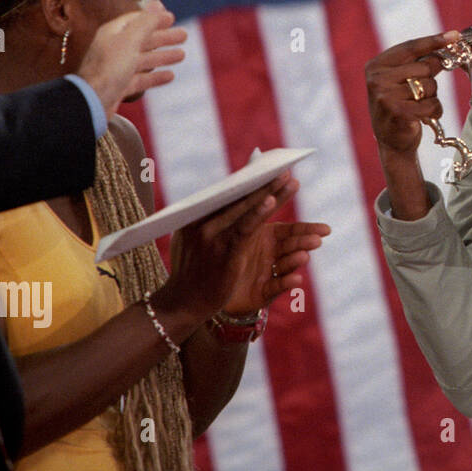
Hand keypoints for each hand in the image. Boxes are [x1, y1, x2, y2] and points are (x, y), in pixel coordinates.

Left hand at [78, 6, 186, 117]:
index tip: (172, 17)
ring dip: (163, 56)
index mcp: (114, 34)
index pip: (137, 21)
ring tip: (181, 55)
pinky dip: (157, 76)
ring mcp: (118, 68)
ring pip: (145, 59)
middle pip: (143, 40)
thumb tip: (157, 5)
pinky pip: (143, 78)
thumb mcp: (130, 40)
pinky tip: (170, 76)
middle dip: (164, 37)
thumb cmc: (109, 68)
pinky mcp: (121, 86)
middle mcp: (115, 49)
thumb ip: (146, 22)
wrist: (93, 100)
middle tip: (184, 35)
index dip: (154, 18)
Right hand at [154, 172, 306, 326]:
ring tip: (288, 180)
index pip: (228, 195)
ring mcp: (212, 238)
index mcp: (196, 218)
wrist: (182, 304)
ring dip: (269, 194)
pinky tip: (272, 201)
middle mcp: (202, 223)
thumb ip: (209, 218)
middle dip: (265, 183)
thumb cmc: (193, 268)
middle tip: (286, 169)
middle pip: (239, 198)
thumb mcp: (194, 238)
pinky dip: (258, 213)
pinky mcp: (224, 253)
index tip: (269, 167)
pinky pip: (245, 229)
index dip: (250, 181)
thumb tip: (229, 193)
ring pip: (245, 210)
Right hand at [365, 31, 459, 156]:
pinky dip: (434, 110)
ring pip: (429, 86)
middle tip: (422, 92)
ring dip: (432, 97)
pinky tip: (423, 117)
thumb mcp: (402, 80)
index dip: (434, 41)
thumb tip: (449, 42)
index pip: (410, 47)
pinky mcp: (398, 113)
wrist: (391, 140)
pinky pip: (431, 104)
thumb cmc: (400, 105)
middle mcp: (378, 79)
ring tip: (418, 106)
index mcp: (376, 65)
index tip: (455, 36)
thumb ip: (419, 62)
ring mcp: (386, 96)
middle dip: (431, 79)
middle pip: (424, 66)